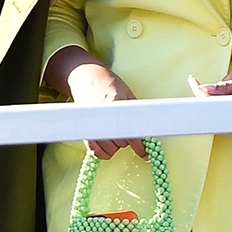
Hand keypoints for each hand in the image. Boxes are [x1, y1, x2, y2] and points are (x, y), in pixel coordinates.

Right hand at [46, 45, 145, 160]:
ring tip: (115, 130)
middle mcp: (102, 117)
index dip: (139, 146)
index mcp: (115, 104)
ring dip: (116, 145)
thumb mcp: (127, 93)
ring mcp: (92, 125)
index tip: (145, 154)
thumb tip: (147, 129)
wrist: (85, 76)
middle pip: (121, 142)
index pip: (130, 133)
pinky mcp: (85, 130)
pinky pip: (96, 152)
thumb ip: (136, 111)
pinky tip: (108, 144)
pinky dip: (104, 152)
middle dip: (127, 138)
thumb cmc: (108, 82)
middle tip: (125, 127)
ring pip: (110, 149)